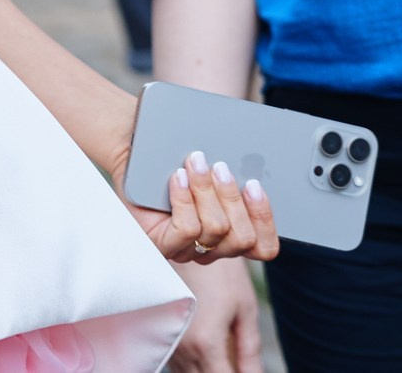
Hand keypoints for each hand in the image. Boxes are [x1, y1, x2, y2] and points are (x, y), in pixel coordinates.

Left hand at [135, 151, 276, 266]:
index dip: (265, 219)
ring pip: (216, 230)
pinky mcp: (161, 244)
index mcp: (232, 235)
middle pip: (243, 238)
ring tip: (196, 163)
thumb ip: (237, 176)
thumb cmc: (178, 158)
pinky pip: (186, 229)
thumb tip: (253, 172)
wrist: (137, 151)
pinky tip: (178, 177)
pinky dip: (185, 199)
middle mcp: (211, 249)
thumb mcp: (214, 166)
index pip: (264, 247)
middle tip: (221, 167)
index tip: (254, 184)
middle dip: (233, 197)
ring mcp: (186, 250)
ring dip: (207, 191)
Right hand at [170, 257, 265, 372]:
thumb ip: (250, 350)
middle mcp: (182, 348)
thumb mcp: (244, 309)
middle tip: (239, 362)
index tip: (247, 371)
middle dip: (223, 372)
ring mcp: (169, 343)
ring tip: (226, 352)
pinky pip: (180, 365)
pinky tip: (210, 349)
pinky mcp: (162, 336)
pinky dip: (195, 365)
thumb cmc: (220, 273)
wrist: (189, 242)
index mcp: (205, 343)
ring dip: (208, 370)